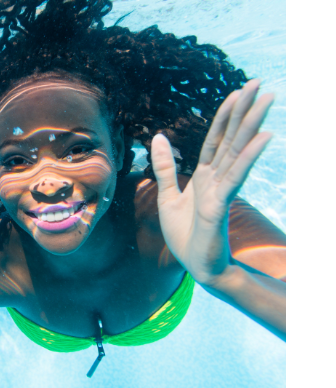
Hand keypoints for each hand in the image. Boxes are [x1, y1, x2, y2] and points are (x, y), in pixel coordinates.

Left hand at [152, 79, 273, 286]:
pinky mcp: (220, 205)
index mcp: (204, 177)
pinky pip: (235, 177)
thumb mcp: (167, 196)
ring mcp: (220, 191)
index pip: (215, 140)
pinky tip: (262, 137)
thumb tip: (158, 137)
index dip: (224, 116)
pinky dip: (248, 157)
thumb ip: (165, 167)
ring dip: (251, 125)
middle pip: (230, 139)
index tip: (237, 92)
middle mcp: (216, 179)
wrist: (194, 265)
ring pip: (236, 152)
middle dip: (243, 112)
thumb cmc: (184, 234)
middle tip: (260, 84)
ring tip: (266, 100)